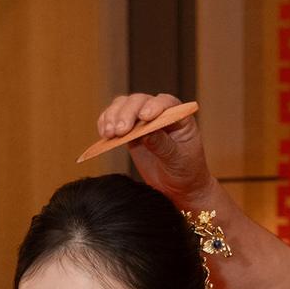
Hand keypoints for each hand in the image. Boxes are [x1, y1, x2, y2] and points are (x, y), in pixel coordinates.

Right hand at [95, 93, 216, 205]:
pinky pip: (114, 119)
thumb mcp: (178, 159)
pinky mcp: (129, 130)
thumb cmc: (185, 171)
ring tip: (109, 134)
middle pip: (140, 102)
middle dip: (127, 114)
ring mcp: (142, 120)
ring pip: (123, 106)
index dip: (154, 106)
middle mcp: (160, 112)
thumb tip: (146, 133)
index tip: (145, 117)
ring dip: (113, 116)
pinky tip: (104, 134)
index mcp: (179, 115)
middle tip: (120, 131)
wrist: (177, 186)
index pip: (165, 103)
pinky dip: (106, 123)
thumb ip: (163, 145)